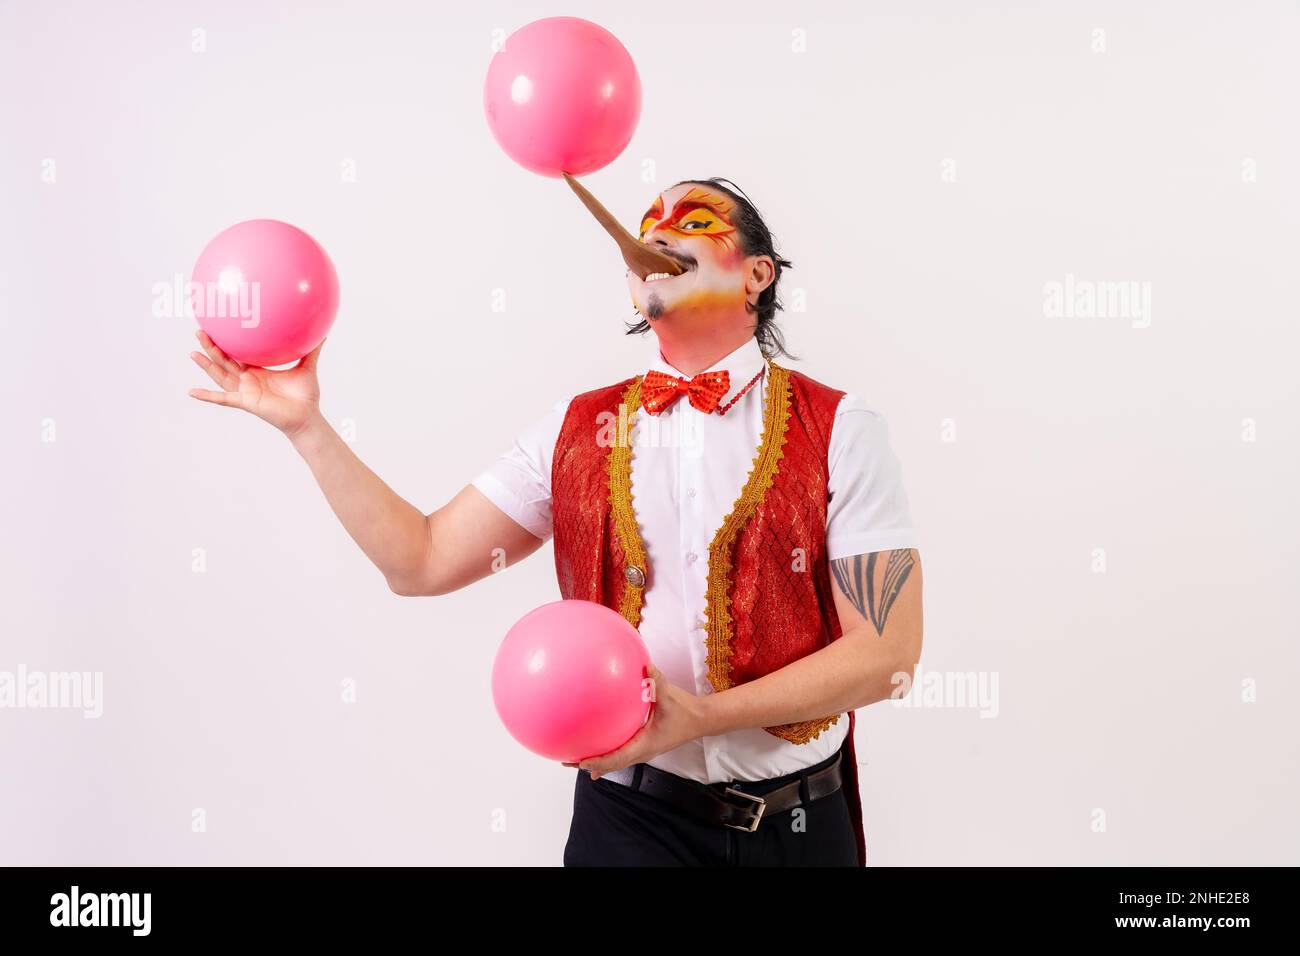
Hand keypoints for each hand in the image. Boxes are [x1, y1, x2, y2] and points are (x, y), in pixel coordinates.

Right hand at [188, 330, 324, 436]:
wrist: (307, 416)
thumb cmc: (305, 395)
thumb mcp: (307, 368)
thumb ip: (312, 351)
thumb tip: (323, 333)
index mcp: (258, 370)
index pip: (238, 353)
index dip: (227, 341)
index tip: (217, 325)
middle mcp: (248, 379)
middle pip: (224, 360)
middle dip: (211, 347)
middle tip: (199, 330)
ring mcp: (245, 391)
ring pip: (220, 375)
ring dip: (206, 366)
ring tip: (192, 353)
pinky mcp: (246, 402)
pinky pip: (223, 399)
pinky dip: (208, 396)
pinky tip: (192, 392)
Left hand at [564, 664, 711, 779]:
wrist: (700, 720)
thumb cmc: (686, 711)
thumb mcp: (670, 696)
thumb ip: (657, 682)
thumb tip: (647, 667)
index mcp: (646, 745)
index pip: (618, 758)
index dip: (599, 761)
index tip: (581, 761)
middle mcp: (642, 752)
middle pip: (611, 764)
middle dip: (589, 764)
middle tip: (567, 761)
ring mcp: (643, 750)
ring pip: (616, 760)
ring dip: (596, 760)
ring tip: (575, 758)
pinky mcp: (644, 744)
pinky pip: (621, 751)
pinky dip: (607, 752)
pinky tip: (597, 744)